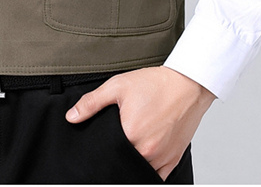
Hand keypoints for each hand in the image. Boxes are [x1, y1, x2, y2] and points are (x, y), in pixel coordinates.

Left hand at [65, 66, 215, 179]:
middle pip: (122, 162)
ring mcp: (162, 158)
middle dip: (116, 154)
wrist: (188, 83)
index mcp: (131, 134)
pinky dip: (147, 170)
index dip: (102, 148)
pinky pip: (156, 177)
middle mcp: (147, 150)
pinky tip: (142, 156)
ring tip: (129, 145)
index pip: (107, 152)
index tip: (103, 141)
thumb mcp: (118, 86)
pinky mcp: (173, 159)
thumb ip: (92, 102)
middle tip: (117, 140)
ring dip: (131, 162)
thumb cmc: (156, 83)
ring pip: (139, 170)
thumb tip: (71, 117)